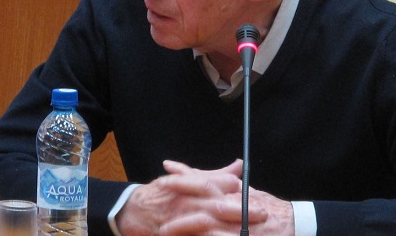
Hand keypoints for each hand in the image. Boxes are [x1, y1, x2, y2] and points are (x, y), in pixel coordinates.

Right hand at [116, 159, 268, 234]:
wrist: (133, 210)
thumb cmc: (165, 193)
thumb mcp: (189, 179)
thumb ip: (216, 175)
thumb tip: (239, 166)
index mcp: (191, 187)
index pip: (216, 186)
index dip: (237, 192)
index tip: (258, 198)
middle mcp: (186, 203)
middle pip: (216, 207)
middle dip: (241, 212)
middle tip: (262, 215)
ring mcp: (179, 222)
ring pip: (206, 227)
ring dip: (225, 231)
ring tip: (246, 233)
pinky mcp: (173, 234)